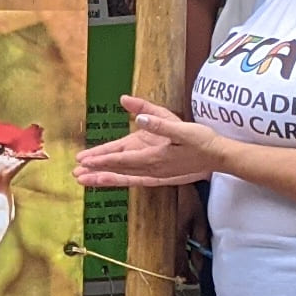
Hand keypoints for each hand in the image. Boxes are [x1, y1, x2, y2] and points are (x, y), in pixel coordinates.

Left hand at [73, 97, 226, 189]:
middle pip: (118, 170)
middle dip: (96, 171)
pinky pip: (134, 179)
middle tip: (75, 173)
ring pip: (124, 177)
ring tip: (83, 180)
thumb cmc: (202, 140)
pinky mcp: (159, 175)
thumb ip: (157, 120)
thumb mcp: (181, 126)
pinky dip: (119, 179)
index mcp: (155, 156)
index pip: (123, 158)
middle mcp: (152, 169)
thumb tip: (136, 115)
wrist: (220, 158)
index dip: (102, 159)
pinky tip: (108, 180)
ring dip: (103, 178)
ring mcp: (155, 174)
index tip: (85, 161)